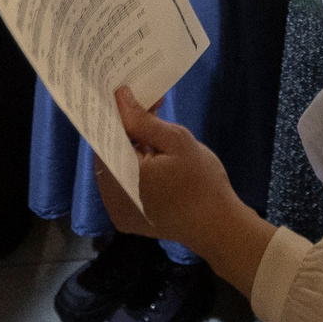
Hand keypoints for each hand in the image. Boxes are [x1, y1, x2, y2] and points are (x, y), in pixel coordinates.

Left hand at [92, 88, 246, 254]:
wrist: (219, 226)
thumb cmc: (201, 181)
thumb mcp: (176, 141)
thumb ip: (143, 120)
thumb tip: (119, 96)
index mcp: (119, 176)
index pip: (104, 135)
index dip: (117, 113)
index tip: (132, 95)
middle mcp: (111, 197)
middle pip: (108, 152)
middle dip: (125, 129)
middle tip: (149, 110)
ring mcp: (118, 211)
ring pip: (115, 167)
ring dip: (130, 148)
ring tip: (154, 134)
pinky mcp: (129, 218)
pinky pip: (122, 184)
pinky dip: (133, 168)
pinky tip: (153, 158)